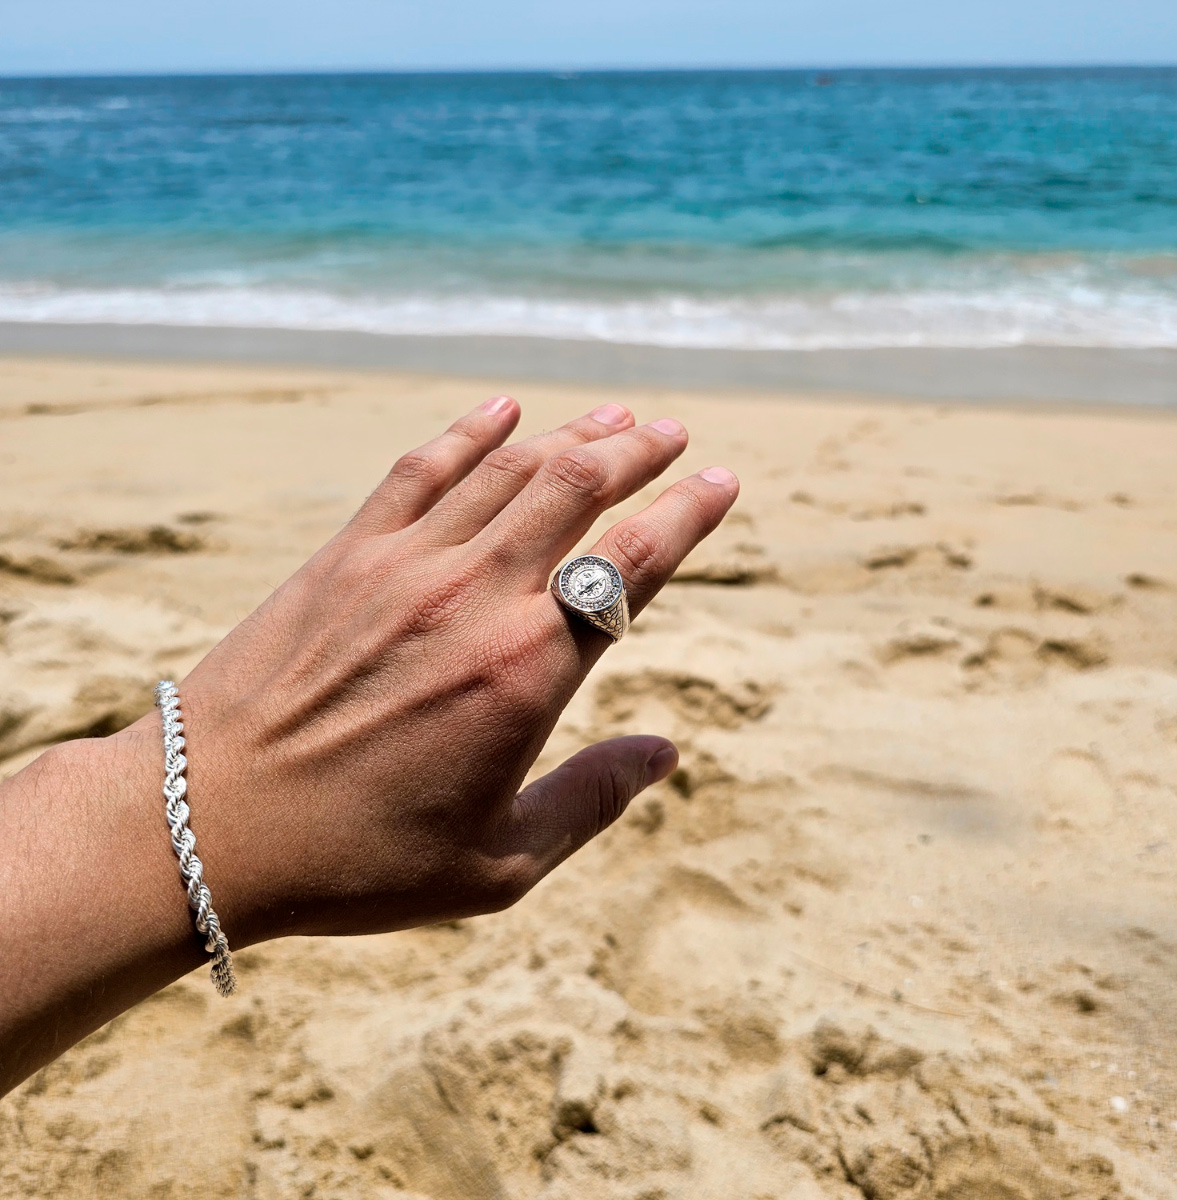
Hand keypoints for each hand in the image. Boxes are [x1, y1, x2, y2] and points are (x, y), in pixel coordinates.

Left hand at [143, 396, 738, 945]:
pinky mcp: (345, 555)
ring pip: (508, 469)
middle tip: (676, 433)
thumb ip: (592, 801)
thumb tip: (665, 752)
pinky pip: (419, 470)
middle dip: (638, 451)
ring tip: (615, 417)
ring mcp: (404, 565)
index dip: (688, 513)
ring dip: (571, 435)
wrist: (206, 826)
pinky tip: (502, 410)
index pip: (632, 563)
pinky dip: (468, 432)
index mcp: (527, 672)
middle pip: (577, 488)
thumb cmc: (357, 859)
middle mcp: (474, 598)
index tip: (723, 480)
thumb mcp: (498, 864)